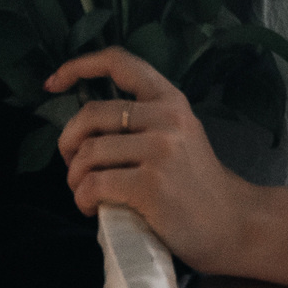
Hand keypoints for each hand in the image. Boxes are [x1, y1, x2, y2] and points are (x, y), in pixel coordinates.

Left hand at [49, 47, 261, 274]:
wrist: (235, 225)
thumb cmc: (198, 187)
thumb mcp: (180, 137)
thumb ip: (143, 123)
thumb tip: (85, 131)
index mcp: (171, 100)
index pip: (119, 62)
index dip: (78, 66)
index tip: (53, 83)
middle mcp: (167, 118)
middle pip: (90, 115)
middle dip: (68, 142)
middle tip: (72, 166)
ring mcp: (160, 151)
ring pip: (88, 154)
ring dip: (75, 178)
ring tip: (85, 194)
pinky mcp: (150, 186)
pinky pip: (94, 185)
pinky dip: (82, 199)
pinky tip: (92, 208)